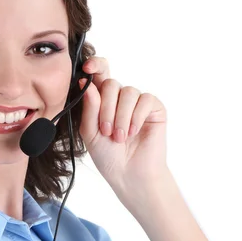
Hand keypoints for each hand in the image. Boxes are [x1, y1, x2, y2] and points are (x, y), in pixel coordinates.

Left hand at [78, 57, 169, 198]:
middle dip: (106, 109)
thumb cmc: (108, 156)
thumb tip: (87, 84)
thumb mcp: (90, 132)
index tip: (87, 67)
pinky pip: (145, 100)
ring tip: (119, 137)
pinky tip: (133, 131)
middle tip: (106, 132)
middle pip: (110, 84)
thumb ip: (89, 109)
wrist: (128, 174)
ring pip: (127, 92)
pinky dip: (136, 116)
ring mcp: (137, 102)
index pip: (99, 75)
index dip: (94, 66)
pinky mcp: (154, 108)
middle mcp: (119, 98)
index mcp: (101, 101)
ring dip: (121, 116)